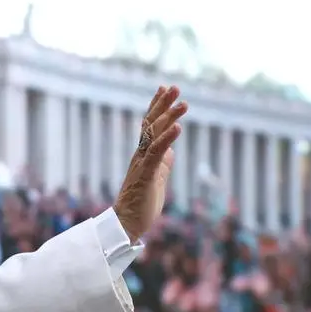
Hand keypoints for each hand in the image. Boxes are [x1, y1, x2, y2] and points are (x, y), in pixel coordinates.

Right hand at [114, 85, 187, 242]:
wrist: (127, 223)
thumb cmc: (141, 203)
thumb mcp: (156, 179)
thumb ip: (162, 163)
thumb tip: (171, 151)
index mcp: (143, 155)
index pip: (149, 125)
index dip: (156, 106)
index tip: (164, 89)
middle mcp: (140, 154)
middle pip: (151, 123)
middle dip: (163, 104)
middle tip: (174, 87)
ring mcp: (142, 163)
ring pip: (155, 134)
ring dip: (169, 117)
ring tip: (183, 104)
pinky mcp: (146, 174)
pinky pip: (157, 152)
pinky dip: (167, 138)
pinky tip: (178, 128)